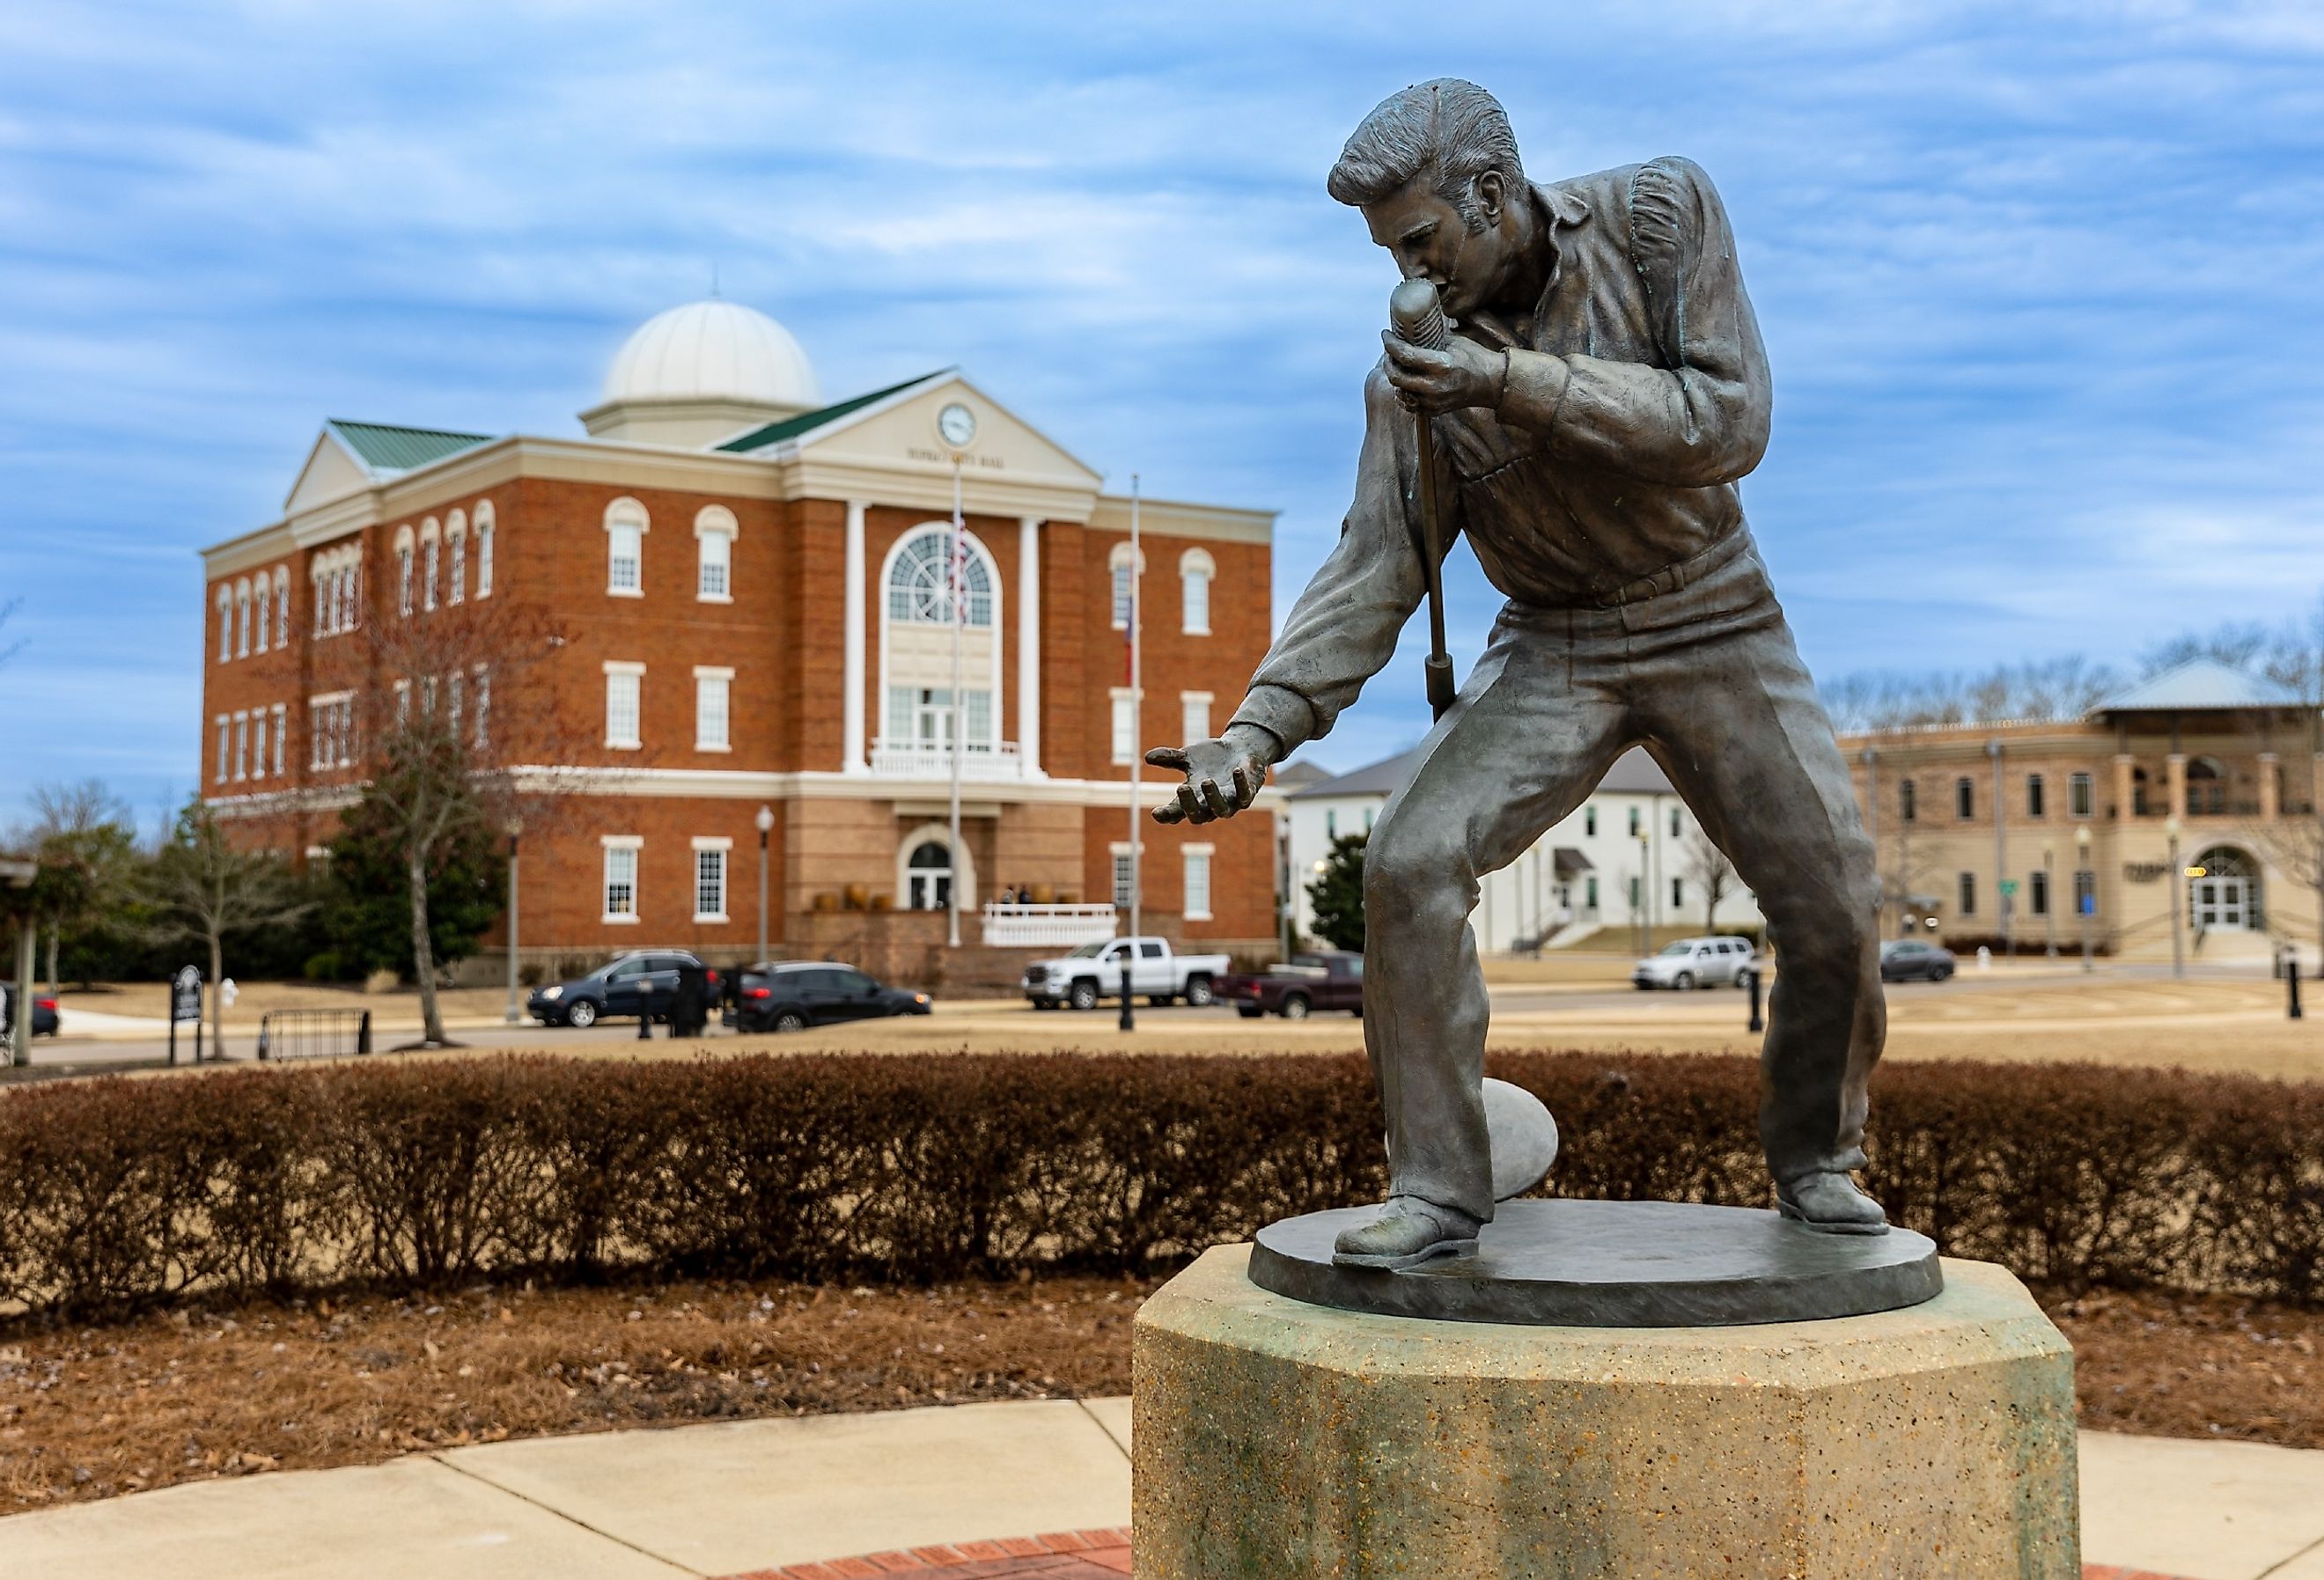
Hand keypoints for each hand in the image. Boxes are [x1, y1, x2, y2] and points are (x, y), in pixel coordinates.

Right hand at [1147, 729, 1274, 824]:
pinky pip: (1244, 795)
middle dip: (1189, 805)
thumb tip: (1147, 757)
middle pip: (1197, 816)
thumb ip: (1170, 758)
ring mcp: (1229, 802)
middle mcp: (1210, 805)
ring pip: (1221, 810)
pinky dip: (1240, 784)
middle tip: (1180, 788)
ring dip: (1213, 797)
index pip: (1176, 813)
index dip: (1167, 815)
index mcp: (1193, 799)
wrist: (1240, 750)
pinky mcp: (1246, 795)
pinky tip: (1236, 771)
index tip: (1156, 813)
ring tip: (1206, 781)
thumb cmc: (1211, 758)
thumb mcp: (1187, 755)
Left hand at [1381, 331, 1507, 414]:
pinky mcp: (1433, 411)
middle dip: (1388, 360)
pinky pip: (1408, 403)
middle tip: (1389, 350)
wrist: (1491, 383)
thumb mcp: (1453, 342)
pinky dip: (1402, 391)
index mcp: (1441, 365)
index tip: (1385, 334)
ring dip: (1393, 376)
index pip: (1404, 355)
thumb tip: (1408, 328)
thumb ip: (1429, 339)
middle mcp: (1435, 386)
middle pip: (1396, 376)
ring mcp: (1433, 401)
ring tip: (1396, 364)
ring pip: (1399, 391)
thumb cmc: (1474, 358)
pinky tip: (1404, 380)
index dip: (1390, 343)